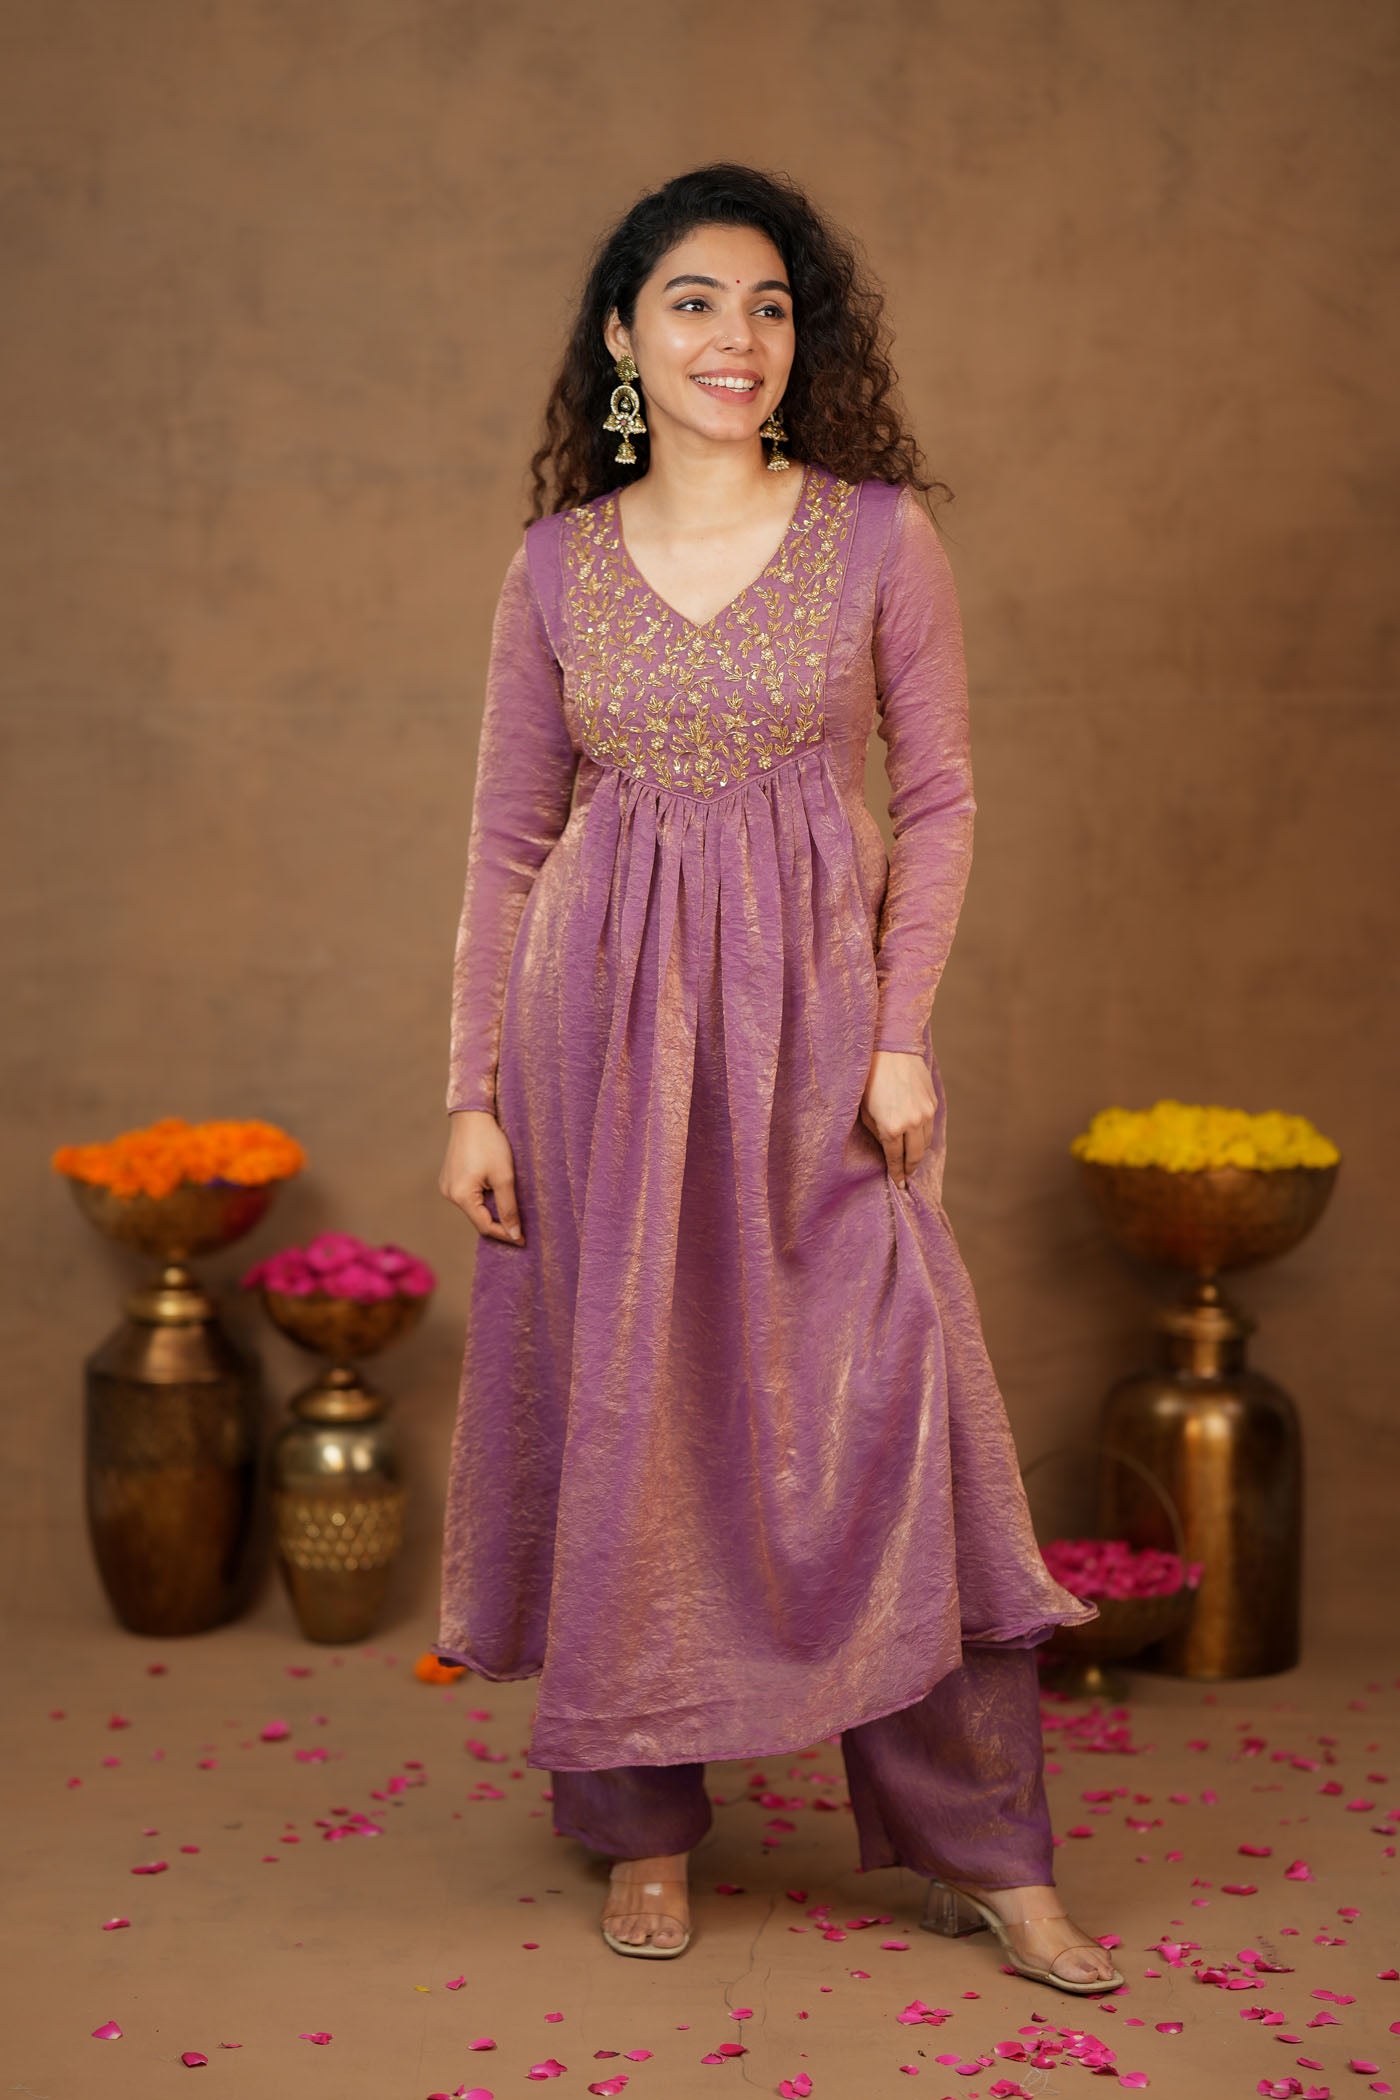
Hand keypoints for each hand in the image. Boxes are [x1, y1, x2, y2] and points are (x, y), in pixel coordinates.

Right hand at [439, 1109, 524, 1243]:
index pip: (485, 1226)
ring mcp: (447, 1185)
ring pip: (474, 1207)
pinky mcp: (450, 1177)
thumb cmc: (490, 1143)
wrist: (473, 1115)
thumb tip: (514, 1234)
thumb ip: (509, 1208)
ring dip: (492, 1208)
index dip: (505, 1234)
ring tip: (512, 1205)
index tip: (523, 1240)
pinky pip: (469, 1195)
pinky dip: (484, 1197)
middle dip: (499, 1222)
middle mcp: (449, 1193)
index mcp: (460, 1196)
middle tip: (521, 1225)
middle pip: (478, 1217)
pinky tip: (496, 1190)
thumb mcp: (504, 1177)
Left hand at [859, 1049, 935, 1188]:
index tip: (899, 1184)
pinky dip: (924, 1135)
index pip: (896, 1159)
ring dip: (919, 1152)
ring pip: (926, 1142)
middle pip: (916, 1156)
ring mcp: (926, 1113)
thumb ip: (876, 1132)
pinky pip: (931, 1126)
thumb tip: (886, 1148)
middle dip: (910, 1168)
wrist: (891, 1050)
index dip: (897, 1174)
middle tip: (906, 1175)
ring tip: (912, 1158)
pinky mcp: (933, 1102)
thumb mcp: (865, 1110)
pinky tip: (917, 1137)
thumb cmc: (870, 1079)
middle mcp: (912, 1123)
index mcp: (892, 1128)